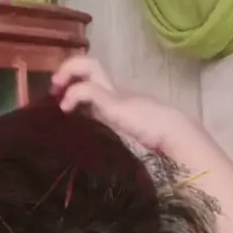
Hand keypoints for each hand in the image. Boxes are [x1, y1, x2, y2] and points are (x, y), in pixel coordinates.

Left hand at [52, 56, 178, 151]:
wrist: (177, 137)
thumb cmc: (159, 145)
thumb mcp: (131, 144)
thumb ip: (117, 143)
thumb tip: (103, 166)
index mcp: (119, 102)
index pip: (94, 83)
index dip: (74, 84)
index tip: (61, 102)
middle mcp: (116, 92)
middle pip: (90, 65)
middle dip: (67, 70)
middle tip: (55, 88)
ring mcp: (115, 94)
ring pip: (89, 65)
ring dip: (67, 72)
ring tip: (57, 89)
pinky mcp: (114, 101)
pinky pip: (87, 89)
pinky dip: (73, 94)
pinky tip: (66, 108)